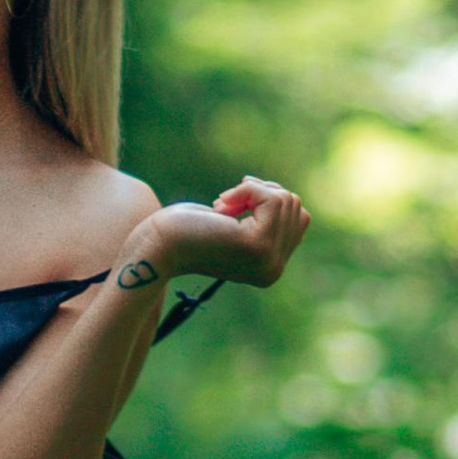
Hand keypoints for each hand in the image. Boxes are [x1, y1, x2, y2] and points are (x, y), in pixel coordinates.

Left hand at [116, 177, 308, 295]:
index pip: (299, 219)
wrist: (158, 246)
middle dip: (260, 193)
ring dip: (250, 190)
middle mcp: (275, 269)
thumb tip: (290, 199)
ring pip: (286, 199)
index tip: (233, 206)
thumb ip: (265, 219)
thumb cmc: (186, 229)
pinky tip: (221, 204)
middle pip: (295, 206)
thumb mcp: (234, 224)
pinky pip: (272, 198)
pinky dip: (247, 189)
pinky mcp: (258, 245)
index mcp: (271, 267)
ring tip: (221, 207)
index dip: (267, 201)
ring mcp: (269, 259)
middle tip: (224, 205)